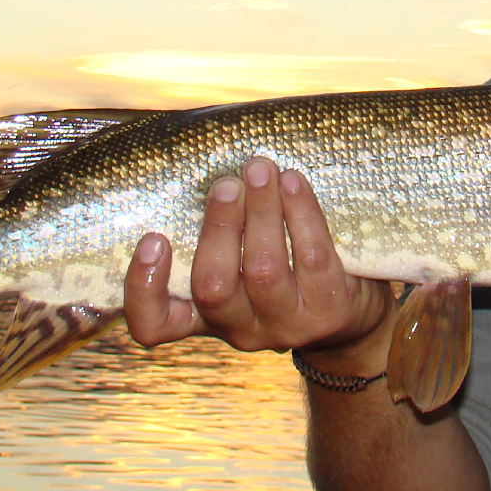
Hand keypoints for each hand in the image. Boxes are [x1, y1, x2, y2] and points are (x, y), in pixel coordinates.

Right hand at [124, 157, 399, 365]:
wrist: (346, 313)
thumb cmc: (277, 269)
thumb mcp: (237, 263)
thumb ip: (214, 231)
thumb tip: (205, 162)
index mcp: (201, 317)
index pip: (153, 325)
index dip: (143, 289)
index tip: (153, 239)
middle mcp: (237, 329)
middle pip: (214, 287)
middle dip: (219, 227)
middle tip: (227, 184)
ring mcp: (284, 325)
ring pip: (264, 270)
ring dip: (262, 211)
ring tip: (261, 169)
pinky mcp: (327, 311)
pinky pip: (312, 257)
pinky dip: (301, 212)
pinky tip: (294, 182)